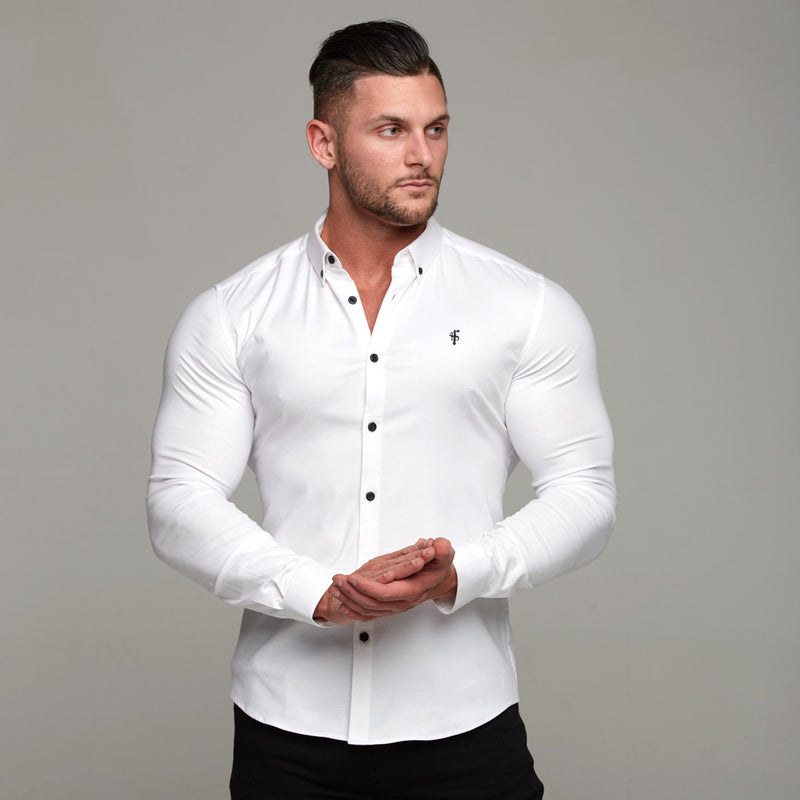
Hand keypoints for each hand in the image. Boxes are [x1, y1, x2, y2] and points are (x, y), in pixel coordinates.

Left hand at [313, 539, 435, 624]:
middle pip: (372, 603)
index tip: (353, 578)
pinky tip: (342, 603)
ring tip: (334, 587)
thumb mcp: (445, 555)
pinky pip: (369, 614)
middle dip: (352, 592)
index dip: (369, 587)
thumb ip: (442, 550)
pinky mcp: (389, 607)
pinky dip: (354, 609)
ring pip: (368, 609)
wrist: (440, 581)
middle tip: (337, 580)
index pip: (387, 593)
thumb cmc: (440, 567)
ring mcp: (395, 607)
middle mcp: (402, 602)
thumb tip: (438, 545)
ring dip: (349, 599)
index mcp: (413, 590)